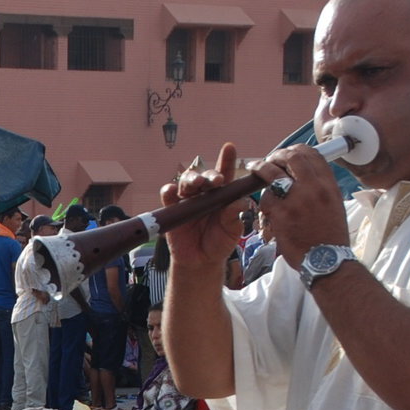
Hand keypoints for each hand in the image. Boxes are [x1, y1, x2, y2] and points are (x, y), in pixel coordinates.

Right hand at [160, 143, 246, 268]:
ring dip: (191, 179)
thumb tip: (241, 202)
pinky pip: (168, 195)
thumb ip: (234, 216)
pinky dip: (168, 190)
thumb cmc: (219, 243)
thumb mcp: (232, 231)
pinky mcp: (172, 209)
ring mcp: (187, 200)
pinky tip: (172, 190)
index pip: (225, 173)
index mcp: (222, 195)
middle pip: (205, 176)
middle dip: (210, 175)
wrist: (201, 262)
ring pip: (186, 181)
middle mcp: (204, 194)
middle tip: (217, 181)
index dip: (226, 159)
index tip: (229, 147)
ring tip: (197, 183)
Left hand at [254, 145, 349, 268]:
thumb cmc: (329, 236)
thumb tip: (306, 174)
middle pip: (292, 158)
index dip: (297, 150)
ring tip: (256, 171)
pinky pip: (266, 198)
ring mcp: (298, 200)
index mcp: (328, 185)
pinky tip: (265, 209)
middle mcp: (315, 188)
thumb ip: (320, 187)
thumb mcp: (334, 205)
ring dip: (262, 171)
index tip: (288, 153)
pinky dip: (263, 201)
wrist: (327, 260)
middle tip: (268, 160)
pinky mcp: (282, 214)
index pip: (313, 155)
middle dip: (277, 155)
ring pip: (274, 174)